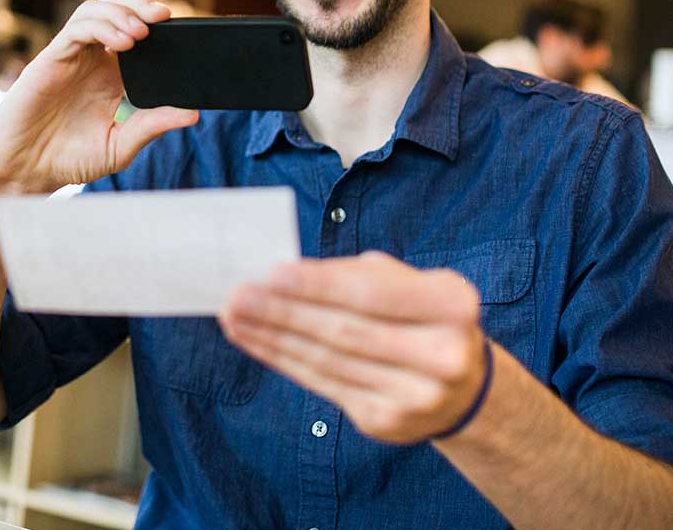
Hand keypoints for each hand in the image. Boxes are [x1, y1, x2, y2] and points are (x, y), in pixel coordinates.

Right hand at [0, 0, 197, 192]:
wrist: (25, 172)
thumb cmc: (68, 160)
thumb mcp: (120, 145)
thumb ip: (152, 126)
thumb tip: (193, 113)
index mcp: (110, 75)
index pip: (134, 32)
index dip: (155, 24)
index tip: (181, 28)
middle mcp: (91, 60)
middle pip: (115, 9)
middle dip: (140, 5)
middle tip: (166, 15)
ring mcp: (70, 57)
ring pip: (95, 10)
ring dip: (122, 13)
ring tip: (143, 32)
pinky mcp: (50, 59)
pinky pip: (77, 29)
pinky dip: (102, 27)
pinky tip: (124, 43)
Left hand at [219, 251, 485, 443]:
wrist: (462, 385)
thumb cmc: (419, 313)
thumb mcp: (401, 279)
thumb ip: (349, 275)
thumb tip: (281, 276)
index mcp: (452, 305)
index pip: (372, 295)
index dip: (318, 286)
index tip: (271, 273)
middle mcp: (442, 355)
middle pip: (344, 331)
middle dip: (283, 312)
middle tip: (237, 295)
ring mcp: (416, 396)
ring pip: (327, 361)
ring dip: (272, 336)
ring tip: (234, 315)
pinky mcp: (386, 422)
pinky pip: (322, 384)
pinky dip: (283, 359)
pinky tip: (254, 340)